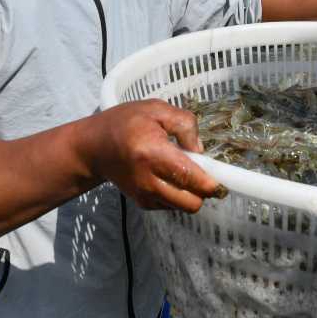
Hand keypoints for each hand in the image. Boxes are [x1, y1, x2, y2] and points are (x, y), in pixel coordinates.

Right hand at [80, 100, 221, 211]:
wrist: (93, 148)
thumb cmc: (125, 123)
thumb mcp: (156, 109)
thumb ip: (185, 124)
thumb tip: (201, 150)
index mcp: (152, 153)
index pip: (190, 178)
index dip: (212, 182)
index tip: (223, 178)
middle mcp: (148, 180)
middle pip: (191, 202)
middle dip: (204, 190)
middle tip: (203, 172)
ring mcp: (145, 195)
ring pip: (183, 207)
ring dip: (191, 193)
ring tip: (183, 171)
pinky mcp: (143, 203)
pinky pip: (172, 206)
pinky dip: (178, 195)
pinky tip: (170, 177)